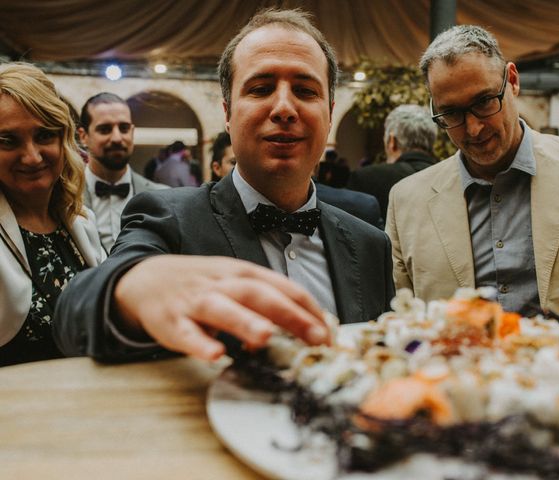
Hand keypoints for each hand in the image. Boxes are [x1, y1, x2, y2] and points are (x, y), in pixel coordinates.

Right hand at [113, 255, 329, 360]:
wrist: (146, 278)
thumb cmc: (202, 285)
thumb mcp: (235, 283)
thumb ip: (266, 302)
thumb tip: (305, 328)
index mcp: (242, 274)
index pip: (283, 287)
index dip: (308, 309)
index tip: (330, 334)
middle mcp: (222, 283)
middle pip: (258, 294)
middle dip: (290, 315)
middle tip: (317, 338)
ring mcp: (196, 301)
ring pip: (222, 308)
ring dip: (244, 321)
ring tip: (265, 337)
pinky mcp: (171, 321)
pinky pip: (186, 333)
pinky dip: (200, 344)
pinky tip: (215, 355)